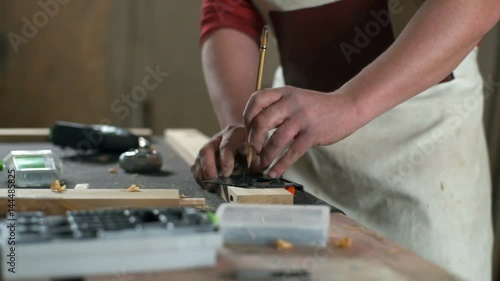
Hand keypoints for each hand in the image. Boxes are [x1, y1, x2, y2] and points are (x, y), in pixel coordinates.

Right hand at [191, 125, 253, 190]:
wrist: (245, 139)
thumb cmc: (253, 146)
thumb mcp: (259, 149)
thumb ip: (257, 158)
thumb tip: (255, 169)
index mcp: (234, 134)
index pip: (226, 145)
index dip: (225, 160)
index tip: (226, 174)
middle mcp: (219, 138)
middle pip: (206, 150)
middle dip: (208, 168)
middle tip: (214, 181)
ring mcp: (209, 146)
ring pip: (199, 158)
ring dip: (203, 175)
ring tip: (211, 187)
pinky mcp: (204, 156)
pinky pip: (195, 166)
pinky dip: (199, 177)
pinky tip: (206, 185)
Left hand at [243, 86, 360, 177]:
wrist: (347, 107)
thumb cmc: (317, 107)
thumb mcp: (295, 99)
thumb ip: (277, 108)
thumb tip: (253, 129)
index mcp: (284, 93)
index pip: (256, 99)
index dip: (247, 116)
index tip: (248, 130)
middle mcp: (291, 103)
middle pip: (261, 121)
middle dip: (253, 140)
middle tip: (253, 151)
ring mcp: (302, 119)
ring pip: (275, 140)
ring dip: (265, 156)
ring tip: (261, 165)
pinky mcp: (312, 134)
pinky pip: (292, 153)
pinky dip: (281, 165)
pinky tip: (274, 172)